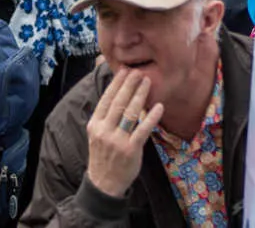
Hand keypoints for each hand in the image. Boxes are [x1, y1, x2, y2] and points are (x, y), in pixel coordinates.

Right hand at [85, 68, 163, 199]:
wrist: (104, 183)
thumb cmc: (103, 155)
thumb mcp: (97, 134)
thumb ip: (105, 116)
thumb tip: (116, 94)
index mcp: (95, 124)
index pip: (106, 99)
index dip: (116, 83)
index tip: (124, 71)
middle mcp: (104, 131)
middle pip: (119, 102)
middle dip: (129, 84)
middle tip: (138, 71)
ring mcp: (117, 141)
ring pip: (130, 113)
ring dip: (140, 95)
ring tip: (147, 82)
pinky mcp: (130, 150)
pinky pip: (143, 130)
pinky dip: (151, 117)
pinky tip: (159, 106)